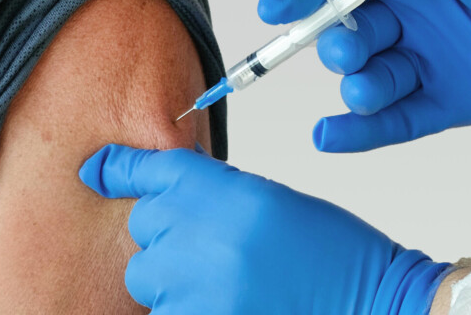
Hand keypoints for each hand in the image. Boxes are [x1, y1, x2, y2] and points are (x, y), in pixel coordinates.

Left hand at [79, 144, 450, 313]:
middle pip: (145, 225)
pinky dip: (187, 308)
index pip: (153, 171)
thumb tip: (156, 199)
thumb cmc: (333, 257)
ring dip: (173, 281)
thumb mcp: (272, 204)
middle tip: (218, 251)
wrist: (374, 307)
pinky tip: (231, 305)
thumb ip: (213, 196)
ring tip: (231, 287)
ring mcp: (196, 291)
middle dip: (168, 235)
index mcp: (230, 195)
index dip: (120, 169)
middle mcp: (204, 239)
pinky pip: (165, 312)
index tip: (96, 170)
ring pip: (147, 277)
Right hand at [258, 0, 470, 151]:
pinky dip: (358, 134)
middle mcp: (409, 20)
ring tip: (368, 87)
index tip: (272, 5)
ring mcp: (425, 65)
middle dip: (335, 44)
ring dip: (355, 87)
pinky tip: (329, 137)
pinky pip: (391, 124)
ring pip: (367, 82)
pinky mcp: (445, 106)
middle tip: (346, 49)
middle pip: (347, 36)